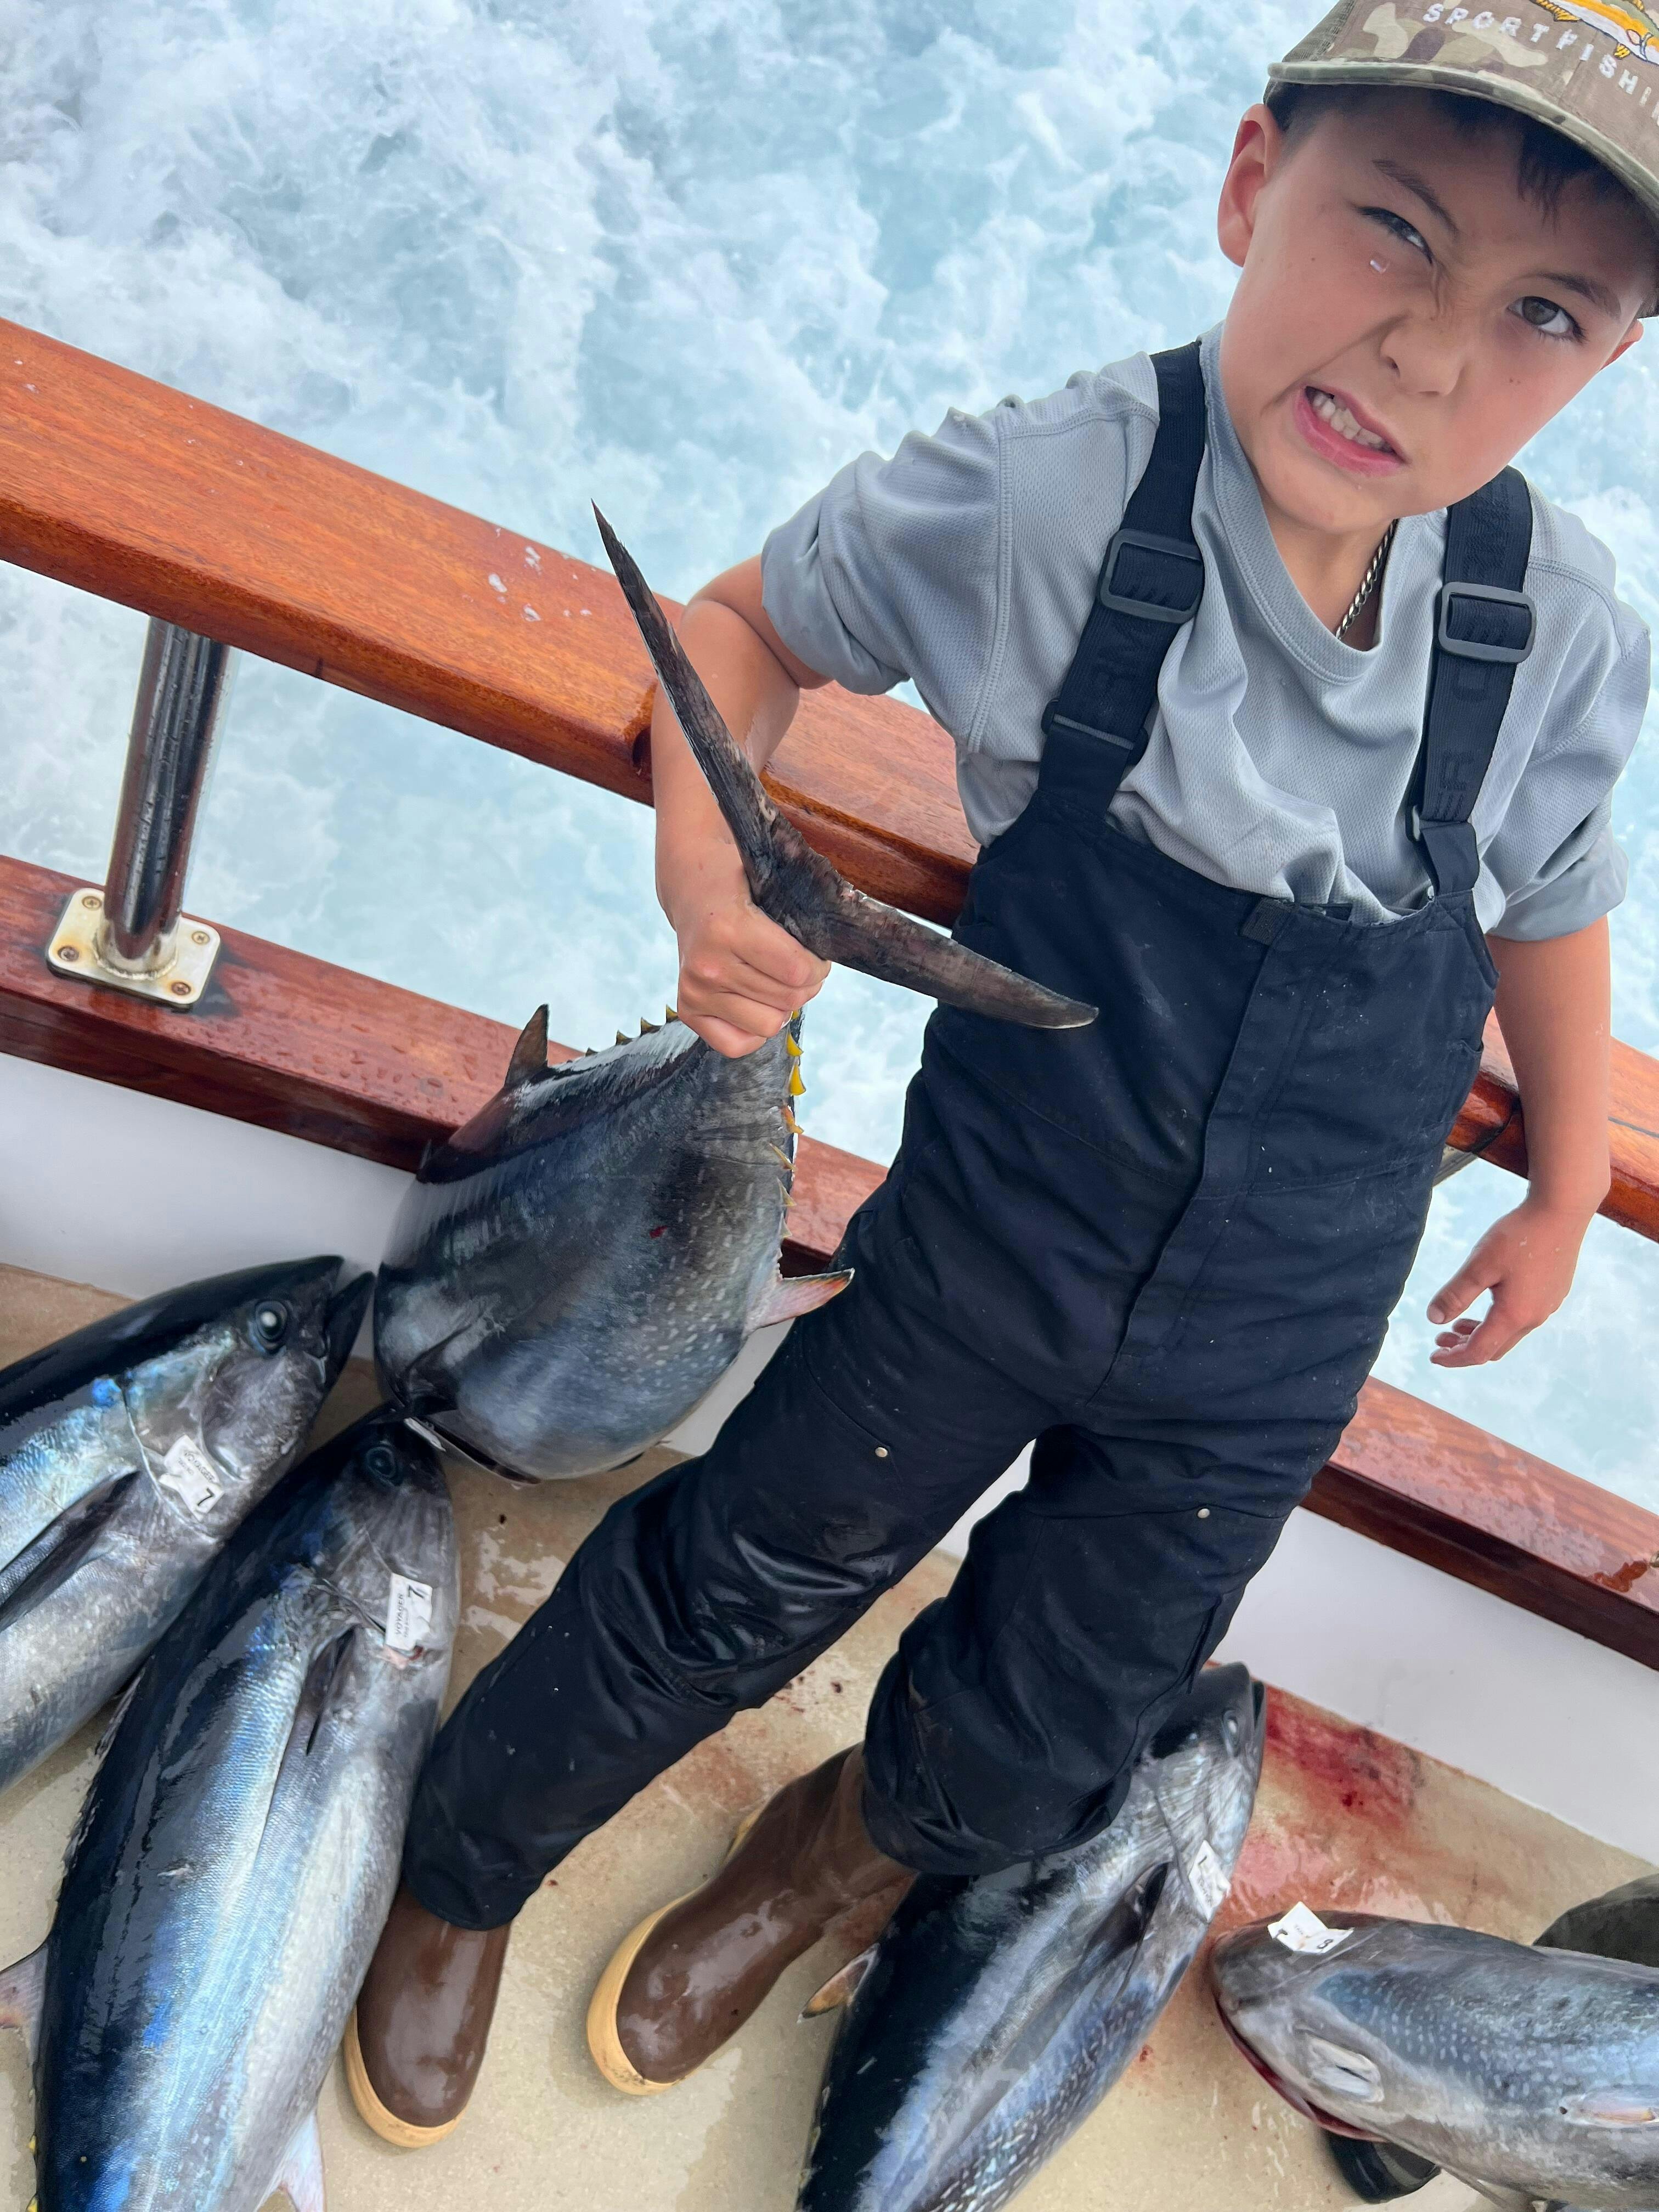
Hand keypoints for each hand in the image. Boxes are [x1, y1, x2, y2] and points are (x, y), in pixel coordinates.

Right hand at [660, 837, 828, 1058]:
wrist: (694, 891)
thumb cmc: (742, 888)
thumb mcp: (774, 890)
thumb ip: (800, 925)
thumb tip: (829, 965)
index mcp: (728, 929)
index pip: (798, 972)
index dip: (819, 968)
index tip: (817, 958)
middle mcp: (708, 965)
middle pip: (788, 1001)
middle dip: (805, 987)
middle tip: (799, 970)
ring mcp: (695, 991)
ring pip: (769, 1025)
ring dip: (782, 1007)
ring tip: (775, 982)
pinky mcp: (687, 1010)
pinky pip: (737, 1045)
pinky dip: (754, 1030)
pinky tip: (754, 1002)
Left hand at [1426, 1197, 1591, 1366]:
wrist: (1562, 1210)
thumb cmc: (1519, 1236)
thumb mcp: (1479, 1265)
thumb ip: (1455, 1295)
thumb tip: (1433, 1319)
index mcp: (1514, 1315)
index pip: (1479, 1352)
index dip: (1453, 1358)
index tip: (1433, 1356)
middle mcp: (1535, 1317)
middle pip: (1495, 1348)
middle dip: (1465, 1348)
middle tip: (1440, 1338)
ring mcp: (1548, 1305)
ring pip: (1510, 1333)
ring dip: (1482, 1333)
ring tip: (1458, 1323)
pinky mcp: (1554, 1292)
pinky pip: (1523, 1318)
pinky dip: (1500, 1321)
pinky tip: (1490, 1301)